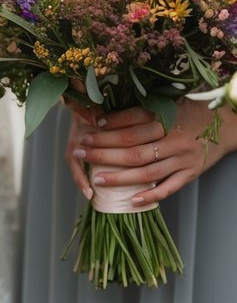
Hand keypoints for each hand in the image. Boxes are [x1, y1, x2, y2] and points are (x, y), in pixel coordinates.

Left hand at [70, 100, 236, 204]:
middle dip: (103, 151)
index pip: (130, 124)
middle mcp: (174, 138)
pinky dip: (150, 195)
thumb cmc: (192, 110)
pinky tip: (131, 201)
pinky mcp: (191, 173)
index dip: (107, 127)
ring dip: (119, 176)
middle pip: (133, 148)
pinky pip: (169, 187)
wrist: (228, 124)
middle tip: (80, 152)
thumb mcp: (168, 102)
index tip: (86, 129)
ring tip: (96, 178)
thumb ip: (142, 110)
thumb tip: (104, 115)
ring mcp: (183, 158)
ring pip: (147, 171)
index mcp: (166, 116)